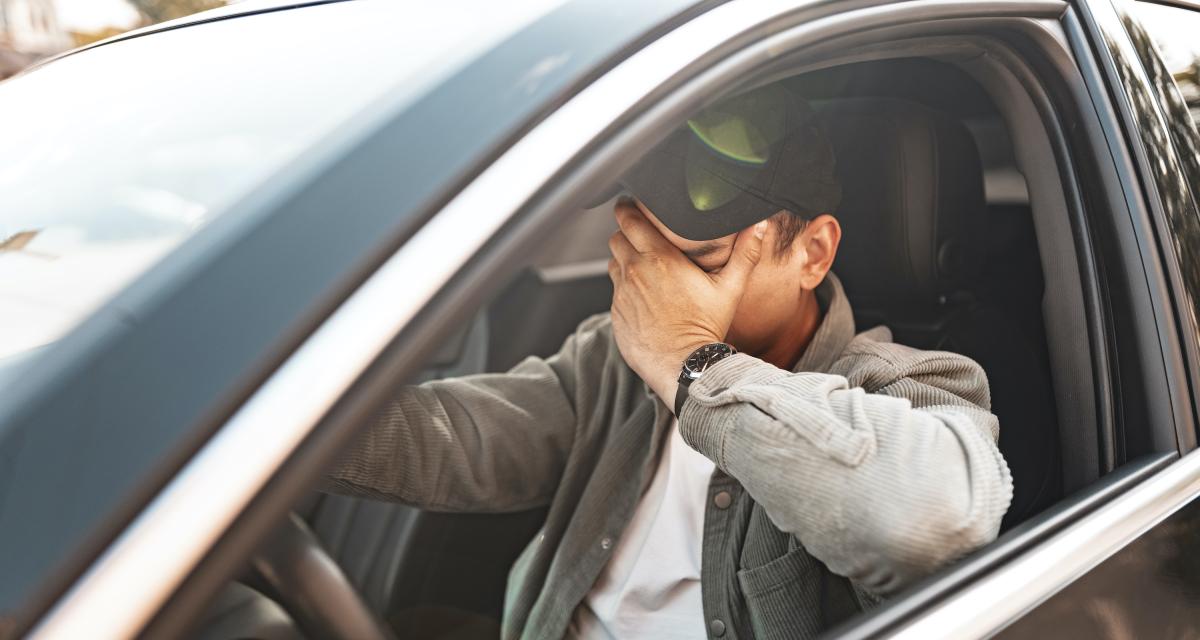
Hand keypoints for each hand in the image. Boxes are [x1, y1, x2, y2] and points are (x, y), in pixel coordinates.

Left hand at [608, 199, 766, 408]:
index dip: (628, 210)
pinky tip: (643, 295)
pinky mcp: (616, 313)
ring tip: (643, 266)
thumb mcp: (730, 288)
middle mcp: (635, 272)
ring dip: (624, 260)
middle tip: (640, 236)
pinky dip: (625, 287)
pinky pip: (615, 290)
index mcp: (660, 258)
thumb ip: (745, 253)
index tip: (632, 206)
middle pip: (617, 238)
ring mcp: (623, 293)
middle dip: (626, 233)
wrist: (684, 364)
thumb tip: (760, 225)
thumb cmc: (706, 326)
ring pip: (613, 263)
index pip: (629, 220)